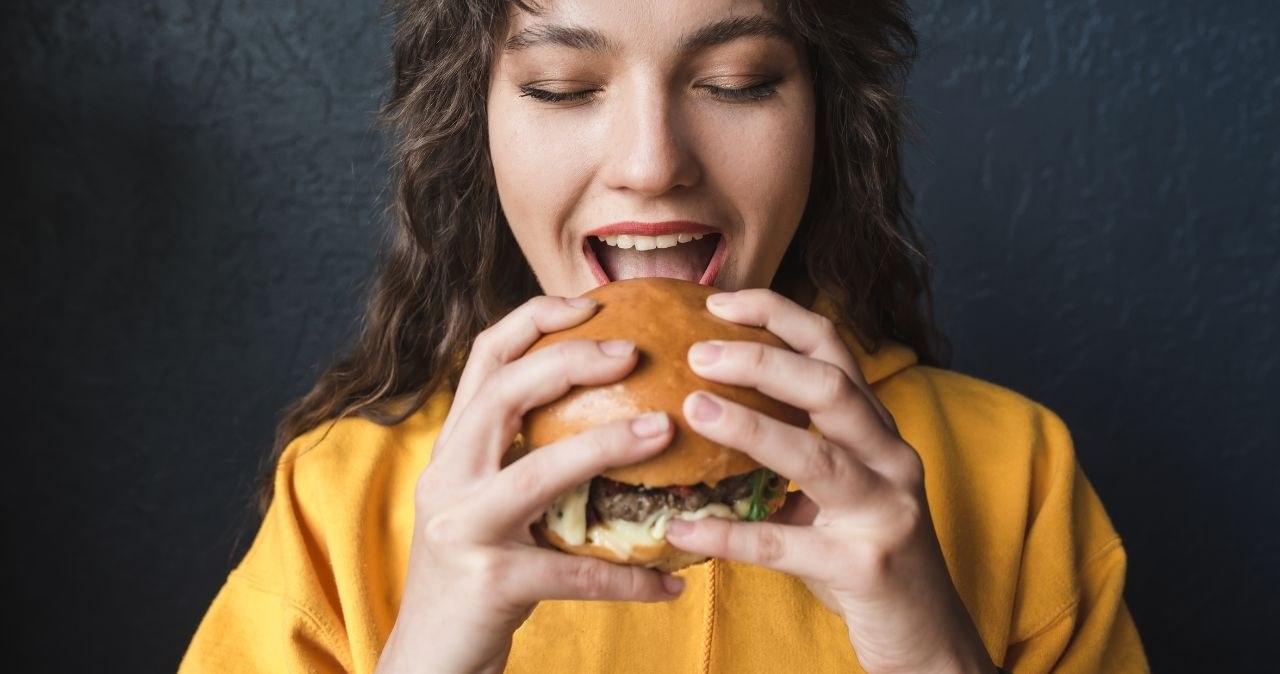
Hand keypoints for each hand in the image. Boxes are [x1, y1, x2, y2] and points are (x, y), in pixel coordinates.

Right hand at [377, 296, 683, 673]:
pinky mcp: (491, 583)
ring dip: (607, 444)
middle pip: (503, 394)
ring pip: (540, 472)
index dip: (533, 320)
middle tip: (635, 351)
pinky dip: (630, 576)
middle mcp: (448, 479)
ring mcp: (464, 530)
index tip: (590, 303)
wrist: (428, 663)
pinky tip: (672, 581)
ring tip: (665, 429)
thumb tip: (611, 419)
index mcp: (452, 451)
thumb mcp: (485, 505)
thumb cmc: (473, 578)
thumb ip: (524, 459)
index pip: (483, 360)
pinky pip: (576, 575)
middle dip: (571, 361)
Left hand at [662, 289, 994, 673]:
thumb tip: (705, 411)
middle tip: (697, 352)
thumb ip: (795, 448)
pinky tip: (682, 529)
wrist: (927, 638)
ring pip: (817, 457)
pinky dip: (728, 536)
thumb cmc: (863, 555)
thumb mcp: (837, 490)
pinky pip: (786, 546)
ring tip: (692, 408)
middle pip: (832, 387)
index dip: (778, 315)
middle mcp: (892, 458)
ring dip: (750, 428)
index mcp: (878, 431)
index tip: (718, 303)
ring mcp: (886, 512)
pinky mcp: (867, 567)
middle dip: (763, 360)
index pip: (833, 349)